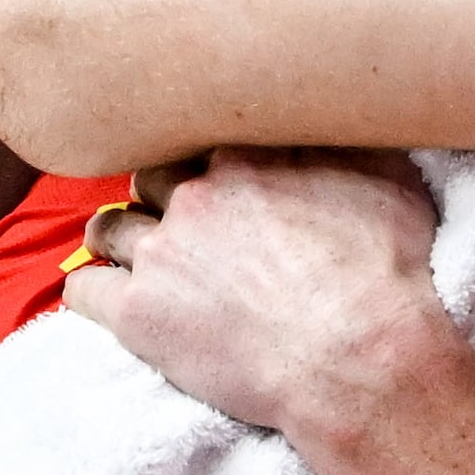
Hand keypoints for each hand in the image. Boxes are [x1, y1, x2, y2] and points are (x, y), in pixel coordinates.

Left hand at [61, 149, 458, 448]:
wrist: (360, 355)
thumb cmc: (388, 273)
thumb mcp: (391, 181)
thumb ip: (351, 143)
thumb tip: (342, 118)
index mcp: (249, 154)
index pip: (203, 139)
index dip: (210, 163)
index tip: (223, 183)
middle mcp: (196, 193)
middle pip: (150, 177)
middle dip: (162, 196)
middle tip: (184, 224)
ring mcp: (162, 252)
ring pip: (108, 228)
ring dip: (120, 238)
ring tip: (138, 258)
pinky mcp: (139, 313)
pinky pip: (84, 289)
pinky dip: (92, 290)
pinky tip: (111, 300)